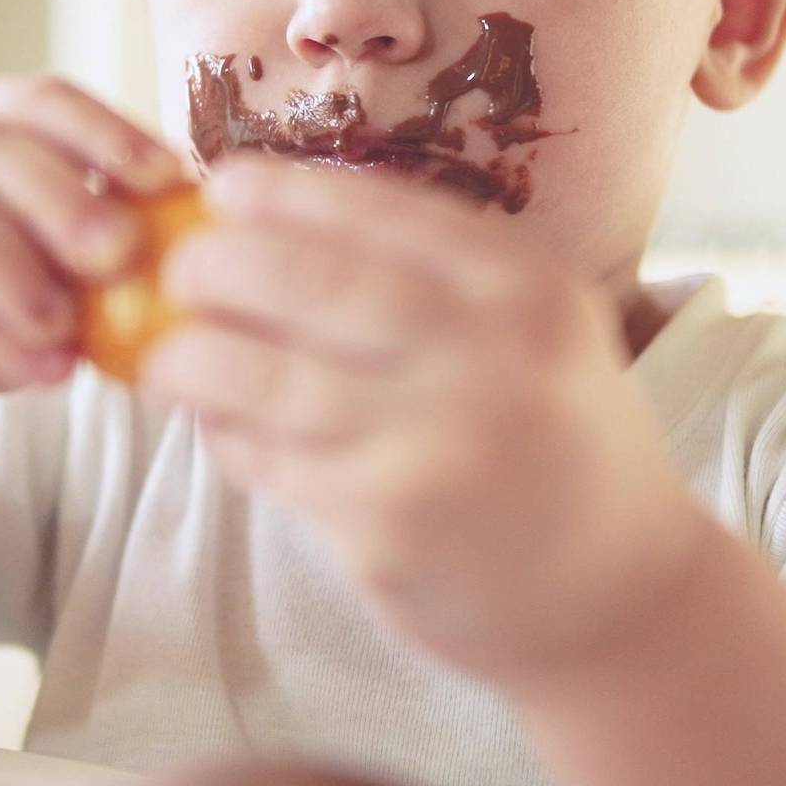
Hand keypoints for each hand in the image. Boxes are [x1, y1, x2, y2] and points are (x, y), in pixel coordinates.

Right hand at [0, 76, 185, 465]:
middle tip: (120, 252)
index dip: (104, 131)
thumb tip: (194, 217)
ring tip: (69, 323)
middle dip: (60, 195)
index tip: (169, 180)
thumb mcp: (43, 269)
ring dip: (12, 263)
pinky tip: (41, 368)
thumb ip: (90, 237)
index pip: (32, 99)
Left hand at [142, 159, 706, 677]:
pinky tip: (219, 429)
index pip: (372, 210)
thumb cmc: (556, 444)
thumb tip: (272, 226)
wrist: (623, 596)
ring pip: (264, 378)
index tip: (221, 189)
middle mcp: (487, 357)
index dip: (278, 194)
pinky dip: (227, 439)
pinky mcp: (386, 527)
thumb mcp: (536, 332)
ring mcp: (434, 445)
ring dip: (190, 361)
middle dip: (213, 268)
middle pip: (303, 282)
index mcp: (524, 289)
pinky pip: (271, 461)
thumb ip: (433, 277)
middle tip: (175, 273)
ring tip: (162, 359)